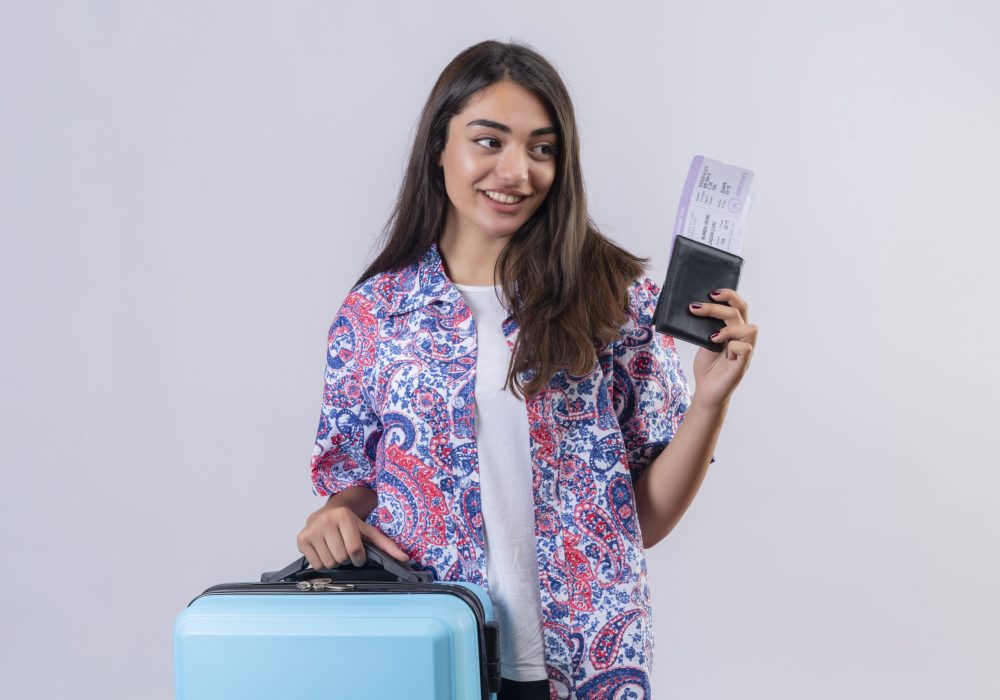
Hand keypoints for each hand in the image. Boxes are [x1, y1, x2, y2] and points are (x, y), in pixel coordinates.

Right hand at [297, 503, 409, 569]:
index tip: (358, 555)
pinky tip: (325, 550)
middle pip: (341, 558)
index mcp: (343, 515)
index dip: (359, 558)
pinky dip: (323, 562)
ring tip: (335, 549)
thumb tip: (405, 560)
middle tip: (345, 549)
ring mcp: (311, 529)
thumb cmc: (350, 525)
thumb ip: (387, 546)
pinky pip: (316, 564)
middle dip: (346, 559)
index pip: (355, 551)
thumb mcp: (369, 532)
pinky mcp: (301, 539)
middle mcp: (325, 520)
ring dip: (335, 562)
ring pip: (329, 563)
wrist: (326, 514)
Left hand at [687, 288, 757, 409]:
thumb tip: (696, 306)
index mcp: (735, 330)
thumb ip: (706, 326)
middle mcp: (742, 338)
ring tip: (711, 336)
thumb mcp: (703, 341)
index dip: (729, 295)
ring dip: (728, 328)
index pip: (739, 306)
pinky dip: (732, 345)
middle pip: (740, 312)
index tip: (711, 292)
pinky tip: (718, 349)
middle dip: (720, 306)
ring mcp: (745, 351)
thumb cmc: (707, 366)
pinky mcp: (742, 365)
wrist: (705, 391)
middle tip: (698, 307)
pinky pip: (746, 348)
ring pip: (748, 328)